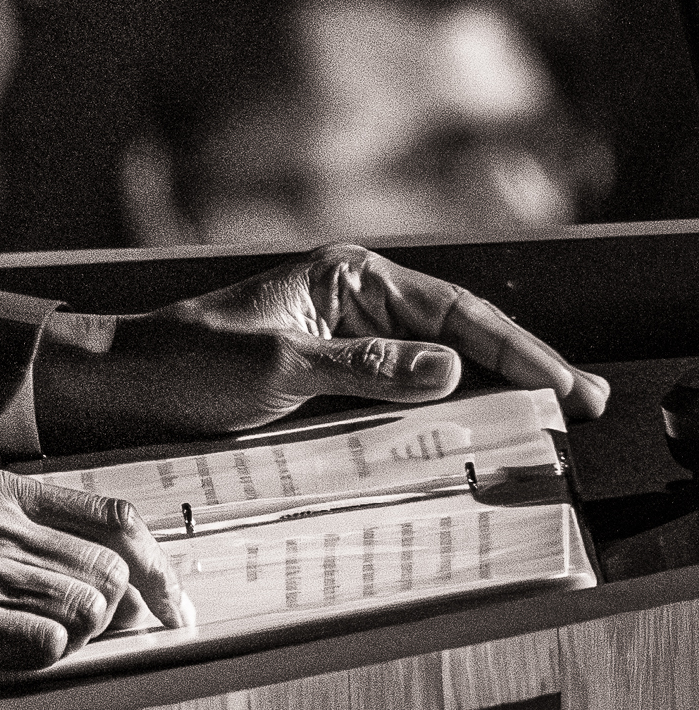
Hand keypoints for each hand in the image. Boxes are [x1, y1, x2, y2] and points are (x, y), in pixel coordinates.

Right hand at [0, 470, 193, 687]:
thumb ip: (30, 545)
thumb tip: (119, 592)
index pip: (113, 519)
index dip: (157, 567)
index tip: (173, 604)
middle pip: (109, 573)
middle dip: (116, 618)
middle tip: (93, 641)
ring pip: (86, 612)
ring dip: (73, 641)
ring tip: (22, 643)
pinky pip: (47, 648)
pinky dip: (39, 662)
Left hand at [39, 242, 609, 449]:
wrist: (126, 383)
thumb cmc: (190, 364)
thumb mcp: (279, 368)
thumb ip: (365, 369)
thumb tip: (450, 368)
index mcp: (349, 277)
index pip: (454, 311)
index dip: (517, 348)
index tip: (565, 384)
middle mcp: (355, 299)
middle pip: (459, 333)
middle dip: (522, 365)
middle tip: (584, 404)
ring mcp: (346, 337)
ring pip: (437, 363)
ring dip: (492, 388)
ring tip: (550, 419)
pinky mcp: (330, 373)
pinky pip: (403, 390)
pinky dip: (444, 410)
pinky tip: (475, 432)